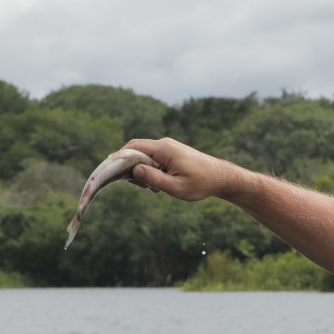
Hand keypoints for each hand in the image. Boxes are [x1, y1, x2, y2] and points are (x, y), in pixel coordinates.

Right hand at [123, 137, 248, 201]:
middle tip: (137, 185)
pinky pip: (153, 159)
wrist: (222, 177)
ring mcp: (168, 148)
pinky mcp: (171, 154)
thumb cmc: (201, 183)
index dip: (119, 158)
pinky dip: (151, 171)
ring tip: (153, 188)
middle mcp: (164, 144)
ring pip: (144, 156)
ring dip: (143, 171)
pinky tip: (159, 184)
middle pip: (136, 151)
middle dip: (131, 167)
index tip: (112, 171)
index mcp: (163, 149)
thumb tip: (133, 171)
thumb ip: (154, 179)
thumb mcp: (176, 187)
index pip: (133, 148)